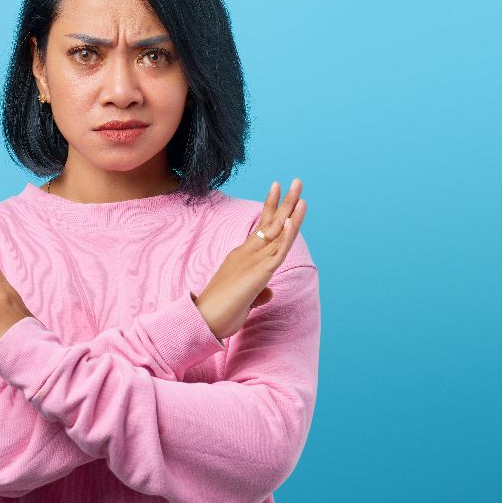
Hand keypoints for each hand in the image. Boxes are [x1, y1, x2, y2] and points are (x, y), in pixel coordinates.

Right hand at [193, 178, 307, 340]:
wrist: (202, 321)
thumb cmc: (220, 312)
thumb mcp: (245, 300)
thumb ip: (258, 293)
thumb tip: (269, 293)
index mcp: (244, 257)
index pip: (261, 227)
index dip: (271, 207)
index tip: (277, 187)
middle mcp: (247, 253)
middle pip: (271, 222)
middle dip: (285, 201)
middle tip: (296, 181)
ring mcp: (252, 261)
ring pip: (277, 232)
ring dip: (290, 210)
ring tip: (299, 189)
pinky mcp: (257, 275)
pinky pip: (276, 253)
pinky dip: (286, 236)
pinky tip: (292, 220)